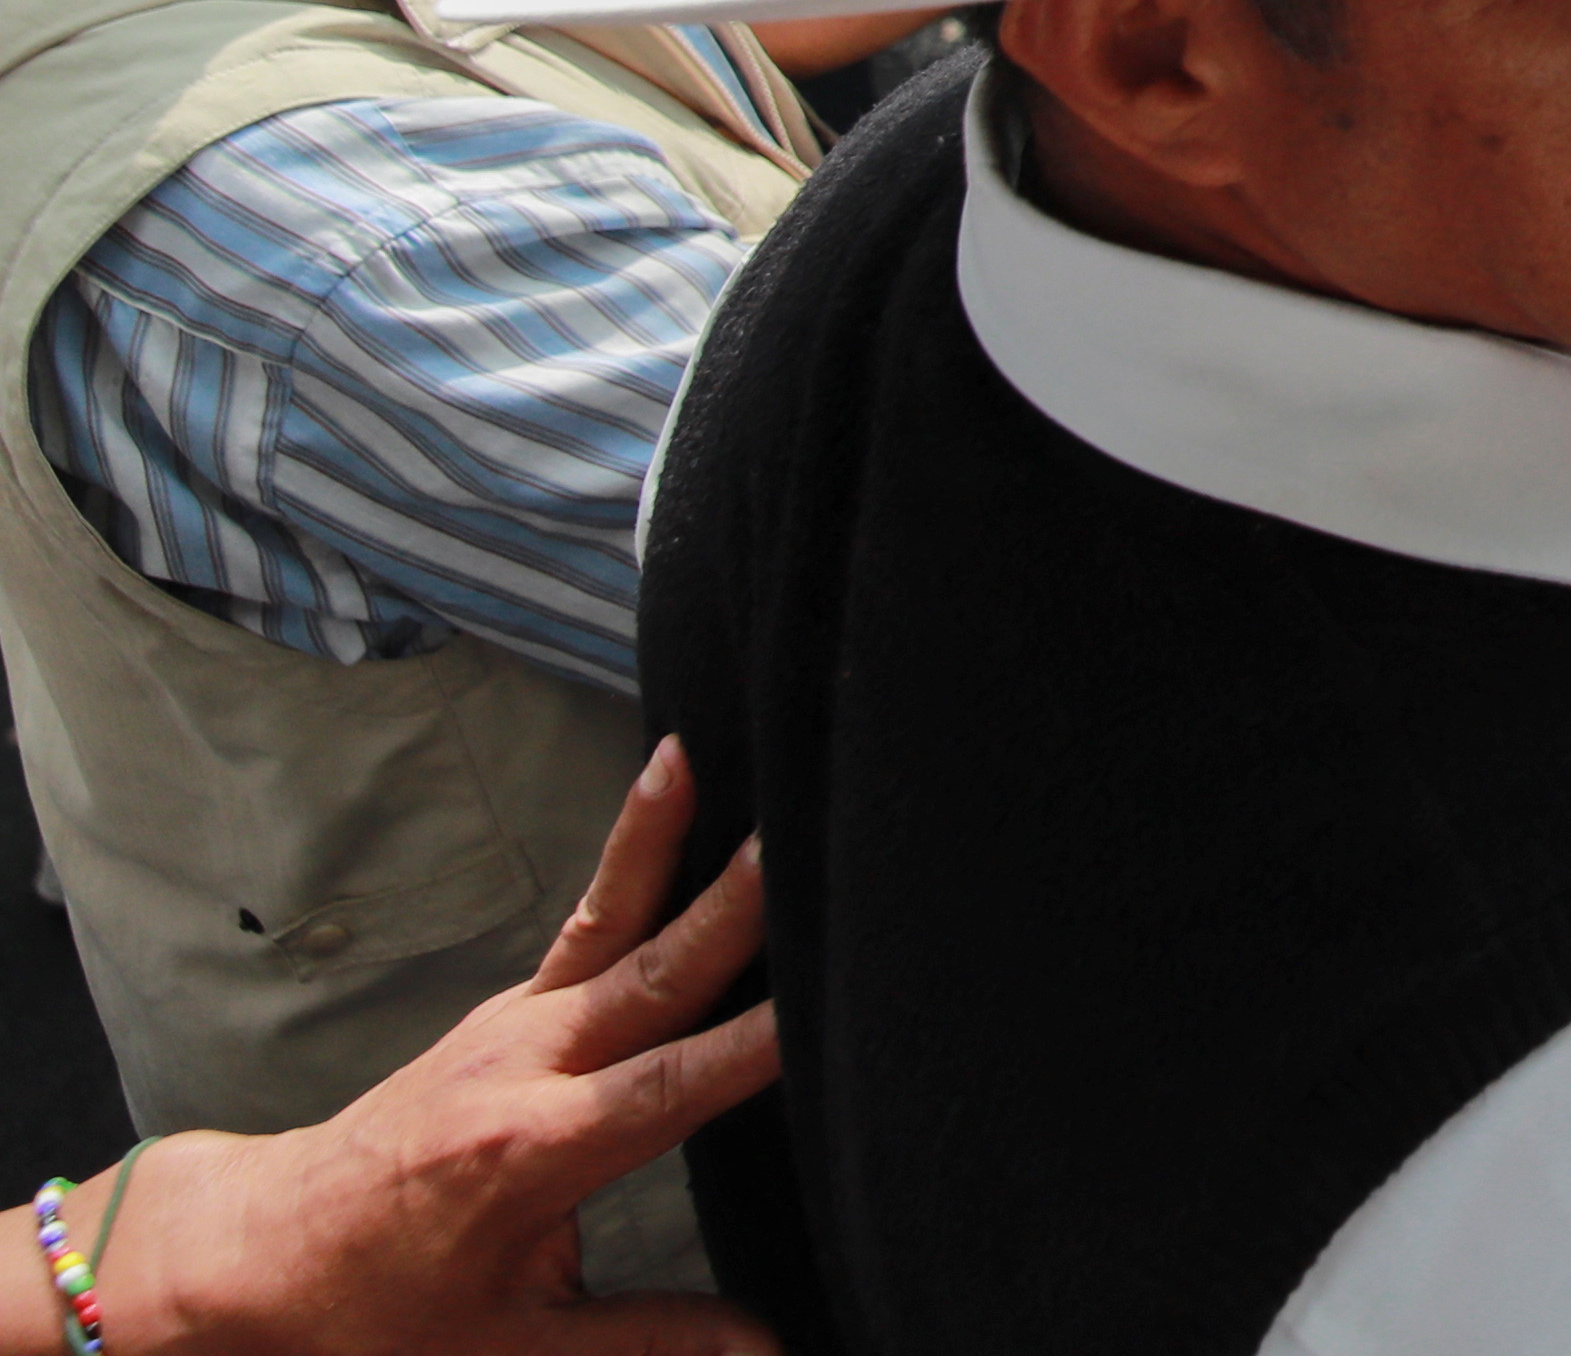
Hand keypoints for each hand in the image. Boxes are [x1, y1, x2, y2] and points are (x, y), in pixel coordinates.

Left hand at [83, 736, 779, 1355]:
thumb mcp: (506, 1349)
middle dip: (731, 908)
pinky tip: (673, 787)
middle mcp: (525, 1069)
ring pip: (613, 921)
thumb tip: (770, 1350)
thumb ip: (649, 1341)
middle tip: (795, 840)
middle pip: (652, 974)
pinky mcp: (509, 1008)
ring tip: (702, 755)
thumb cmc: (376, 1310)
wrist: (258, 1254)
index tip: (832, 998)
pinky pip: (588, 921)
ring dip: (663, 840)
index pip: (673, 1087)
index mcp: (533, 1153)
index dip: (757, 1045)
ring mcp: (512, 1026)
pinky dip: (632, 852)